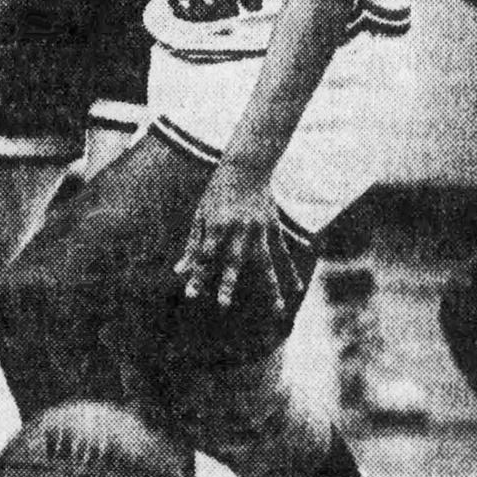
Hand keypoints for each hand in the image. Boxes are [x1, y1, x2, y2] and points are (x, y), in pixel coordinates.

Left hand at [175, 162, 300, 314]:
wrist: (246, 166)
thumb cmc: (218, 192)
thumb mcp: (200, 214)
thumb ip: (193, 245)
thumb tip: (179, 272)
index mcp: (217, 224)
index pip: (205, 255)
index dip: (197, 275)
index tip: (191, 295)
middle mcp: (239, 229)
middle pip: (233, 260)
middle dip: (228, 283)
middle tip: (223, 305)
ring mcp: (259, 229)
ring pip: (266, 263)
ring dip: (271, 288)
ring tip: (278, 310)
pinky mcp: (273, 227)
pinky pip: (283, 252)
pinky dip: (291, 270)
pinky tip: (296, 288)